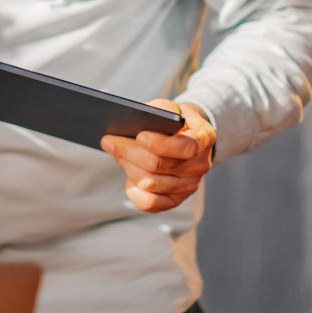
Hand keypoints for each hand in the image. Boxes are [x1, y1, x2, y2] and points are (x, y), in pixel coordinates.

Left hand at [100, 101, 217, 212]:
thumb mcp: (169, 108)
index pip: (186, 147)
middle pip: (159, 165)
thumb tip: (129, 122)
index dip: (161, 144)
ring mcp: (190, 185)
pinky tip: (127, 180)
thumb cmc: (172, 120)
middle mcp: (200, 164)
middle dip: (129, 151)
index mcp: (203, 138)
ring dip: (127, 166)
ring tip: (114, 153)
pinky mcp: (176, 199)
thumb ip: (156, 113)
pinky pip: (152, 204)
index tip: (140, 136)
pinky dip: (135, 192)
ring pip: (151, 183)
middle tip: (107, 140)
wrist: (185, 137)